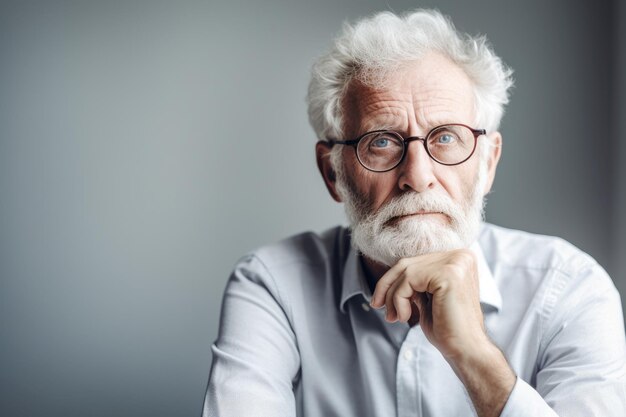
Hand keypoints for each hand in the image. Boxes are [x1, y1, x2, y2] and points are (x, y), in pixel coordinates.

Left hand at [370, 249, 488, 360]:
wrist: (466, 350)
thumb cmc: (447, 329)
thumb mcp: (428, 298)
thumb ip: (417, 282)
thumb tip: (391, 275)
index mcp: (459, 259)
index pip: (415, 262)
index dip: (392, 280)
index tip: (379, 299)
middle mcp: (460, 256)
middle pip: (407, 263)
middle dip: (387, 286)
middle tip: (378, 306)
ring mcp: (456, 263)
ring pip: (405, 271)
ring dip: (392, 296)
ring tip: (395, 317)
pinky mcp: (448, 273)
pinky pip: (408, 280)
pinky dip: (399, 299)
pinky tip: (405, 316)